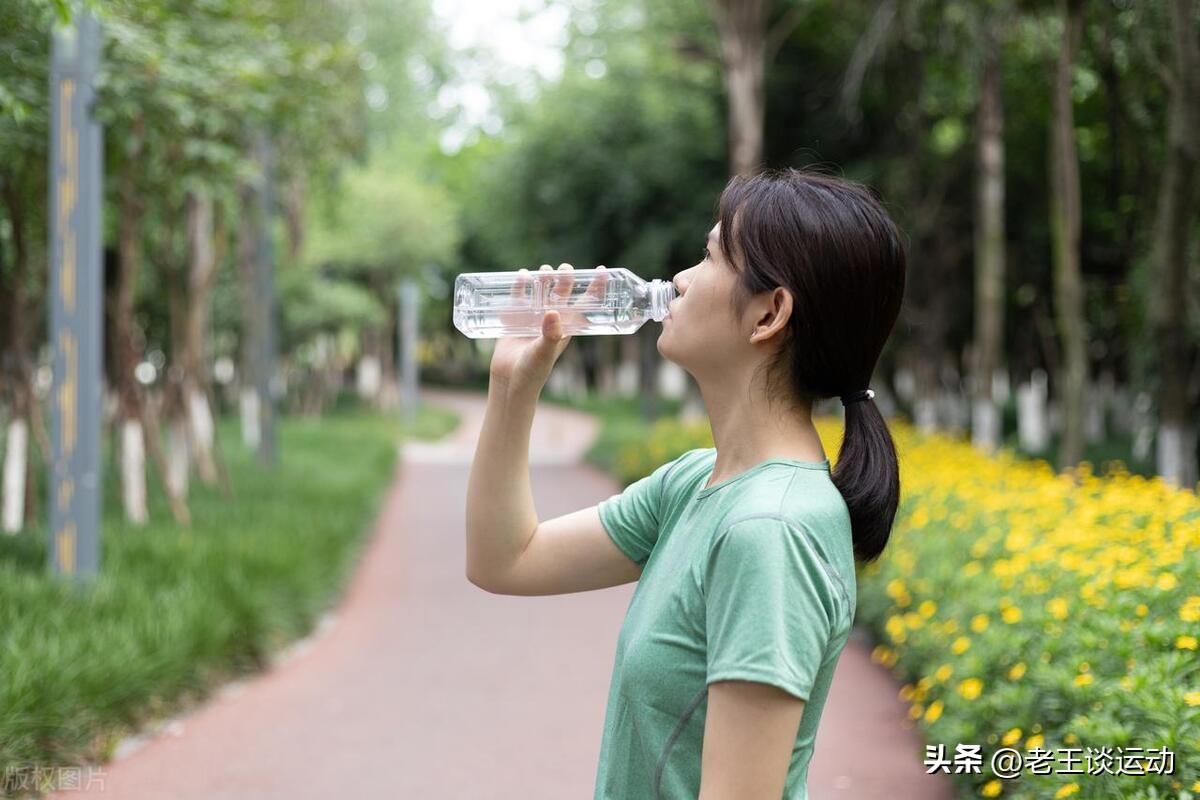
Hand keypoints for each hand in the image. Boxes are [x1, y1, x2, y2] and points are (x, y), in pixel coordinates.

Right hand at [488, 263, 607, 397]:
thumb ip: (550, 335)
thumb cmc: (532, 372)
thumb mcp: (544, 353)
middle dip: (566, 277)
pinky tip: (522, 276)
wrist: (509, 381)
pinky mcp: (515, 317)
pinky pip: (519, 296)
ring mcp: (533, 317)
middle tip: (564, 270)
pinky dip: (521, 285)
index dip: (594, 287)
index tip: (601, 270)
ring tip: (543, 272)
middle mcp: (553, 319)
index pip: (585, 303)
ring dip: (544, 278)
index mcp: (566, 327)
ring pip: (542, 290)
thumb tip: (553, 312)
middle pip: (563, 291)